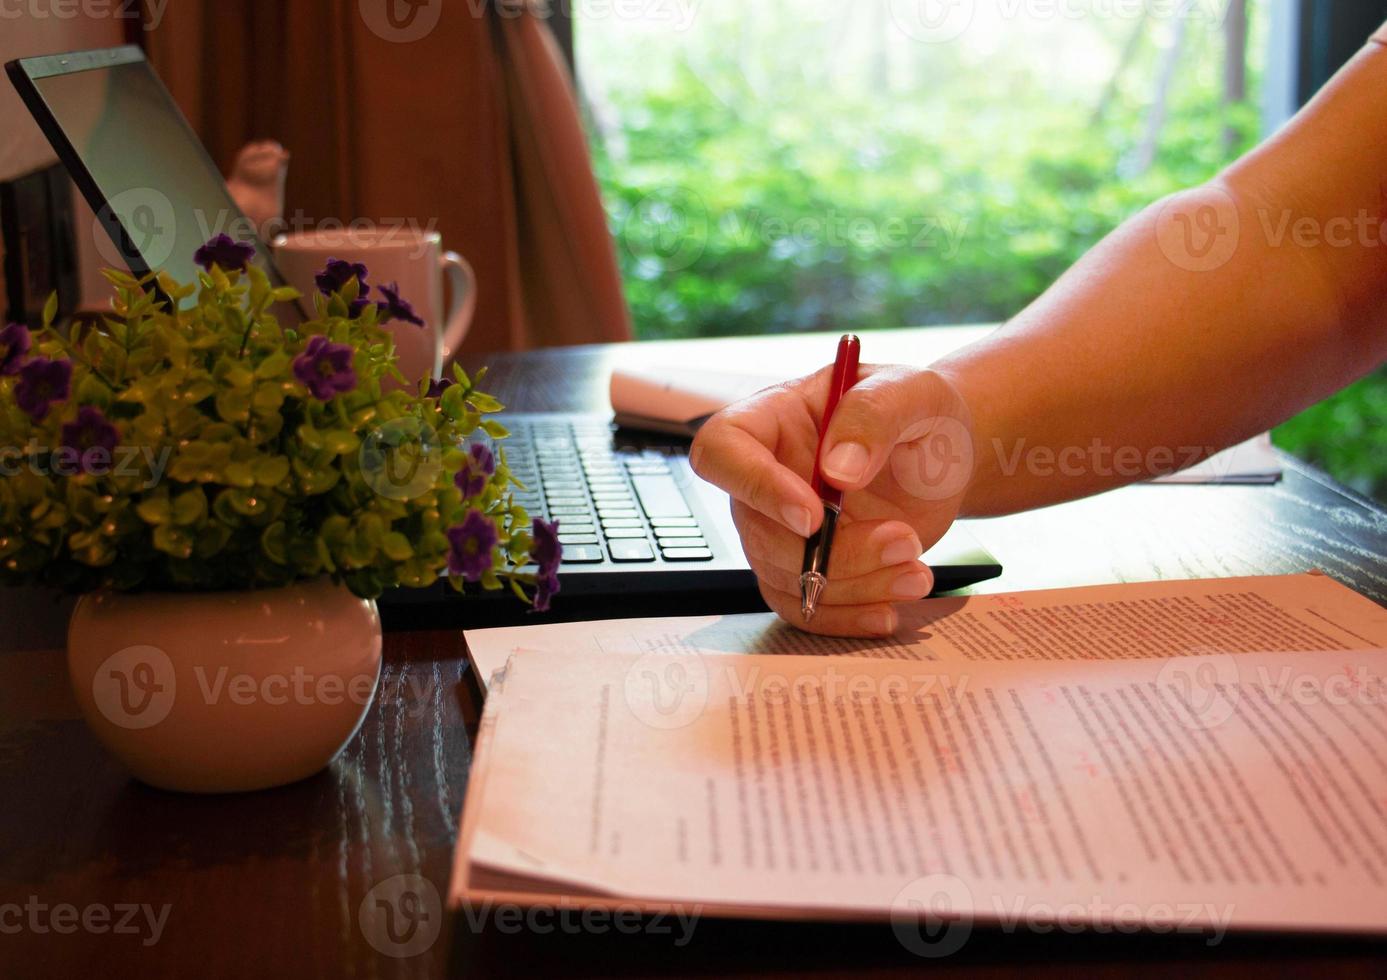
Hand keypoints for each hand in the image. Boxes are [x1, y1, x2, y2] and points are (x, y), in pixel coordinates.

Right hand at [691, 365, 974, 636]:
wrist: (948, 457)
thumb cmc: (922, 412)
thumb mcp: (912, 393)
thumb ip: (873, 416)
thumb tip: (837, 469)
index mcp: (774, 419)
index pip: (723, 451)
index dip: (754, 488)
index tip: (813, 516)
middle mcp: (767, 475)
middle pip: (758, 531)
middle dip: (834, 552)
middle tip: (903, 541)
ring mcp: (782, 527)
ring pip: (785, 577)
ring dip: (852, 587)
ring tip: (916, 571)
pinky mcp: (809, 566)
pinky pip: (805, 606)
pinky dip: (846, 617)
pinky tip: (889, 608)